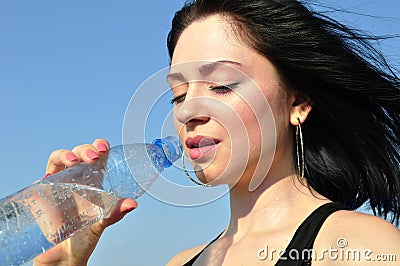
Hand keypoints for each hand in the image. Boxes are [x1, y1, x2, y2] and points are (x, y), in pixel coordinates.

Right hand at [33, 139, 137, 265]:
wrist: (63, 259)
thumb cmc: (85, 239)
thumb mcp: (101, 224)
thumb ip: (115, 213)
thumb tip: (133, 204)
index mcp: (94, 182)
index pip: (98, 156)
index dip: (99, 146)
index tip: (104, 147)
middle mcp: (76, 180)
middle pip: (79, 153)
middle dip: (85, 149)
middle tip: (93, 156)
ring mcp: (59, 185)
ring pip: (59, 159)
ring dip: (65, 154)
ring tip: (73, 161)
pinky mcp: (43, 194)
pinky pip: (43, 177)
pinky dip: (46, 172)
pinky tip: (49, 177)